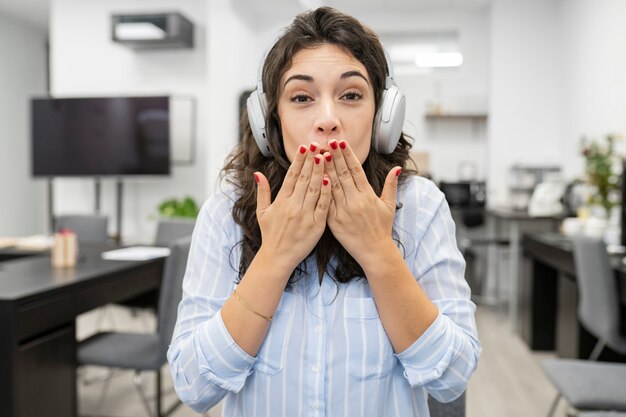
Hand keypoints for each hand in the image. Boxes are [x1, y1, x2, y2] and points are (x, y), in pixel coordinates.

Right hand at [255, 144, 331, 272]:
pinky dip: (326, 193)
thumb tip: (257, 173)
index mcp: (281, 201)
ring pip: (314, 189)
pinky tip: (330, 180)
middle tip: (318, 145)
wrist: (277, 257)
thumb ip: (262, 192)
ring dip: (320, 172)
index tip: (304, 147)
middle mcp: (293, 206)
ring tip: (325, 156)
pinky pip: (323, 206)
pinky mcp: (316, 226)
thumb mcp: (262, 212)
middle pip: (304, 179)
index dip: (298, 160)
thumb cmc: (270, 234)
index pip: (291, 176)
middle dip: (311, 160)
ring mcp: (305, 215)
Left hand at [324, 139, 400, 266]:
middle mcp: (355, 201)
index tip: (341, 142)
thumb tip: (397, 168)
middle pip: (342, 174)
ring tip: (318, 155)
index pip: (356, 170)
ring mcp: (343, 211)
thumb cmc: (382, 229)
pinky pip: (325, 203)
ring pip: (331, 186)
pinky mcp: (334, 222)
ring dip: (324, 170)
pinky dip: (320, 190)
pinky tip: (313, 179)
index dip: (347, 155)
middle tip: (327, 142)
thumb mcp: (389, 206)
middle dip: (334, 157)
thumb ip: (391, 186)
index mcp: (368, 195)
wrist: (375, 252)